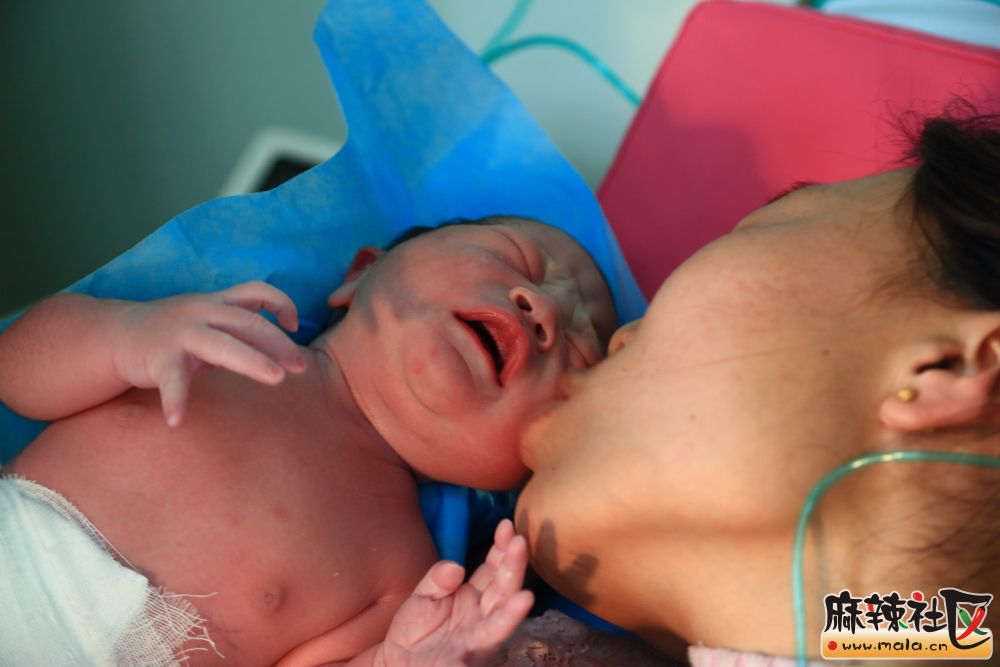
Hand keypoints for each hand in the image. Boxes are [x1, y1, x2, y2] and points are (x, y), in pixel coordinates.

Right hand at [112, 281, 304, 425]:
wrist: (118, 334)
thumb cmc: (174, 332)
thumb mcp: (209, 320)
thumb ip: (239, 326)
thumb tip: (281, 345)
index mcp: (217, 303)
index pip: (256, 291)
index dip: (280, 303)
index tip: (294, 325)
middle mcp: (201, 312)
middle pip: (248, 323)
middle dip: (279, 344)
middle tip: (301, 367)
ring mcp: (180, 333)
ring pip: (222, 345)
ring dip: (251, 361)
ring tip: (275, 380)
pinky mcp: (158, 357)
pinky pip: (171, 380)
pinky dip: (175, 401)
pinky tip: (178, 421)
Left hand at [375, 519, 533, 666]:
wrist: (398, 663)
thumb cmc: (415, 628)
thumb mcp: (421, 595)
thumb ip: (437, 579)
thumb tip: (456, 567)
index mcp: (473, 596)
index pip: (494, 568)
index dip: (502, 547)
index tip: (507, 525)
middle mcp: (482, 617)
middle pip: (502, 591)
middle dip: (513, 568)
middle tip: (519, 543)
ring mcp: (475, 641)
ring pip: (498, 624)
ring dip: (512, 613)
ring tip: (525, 598)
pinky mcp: (461, 662)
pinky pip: (473, 656)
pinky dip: (484, 650)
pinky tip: (493, 641)